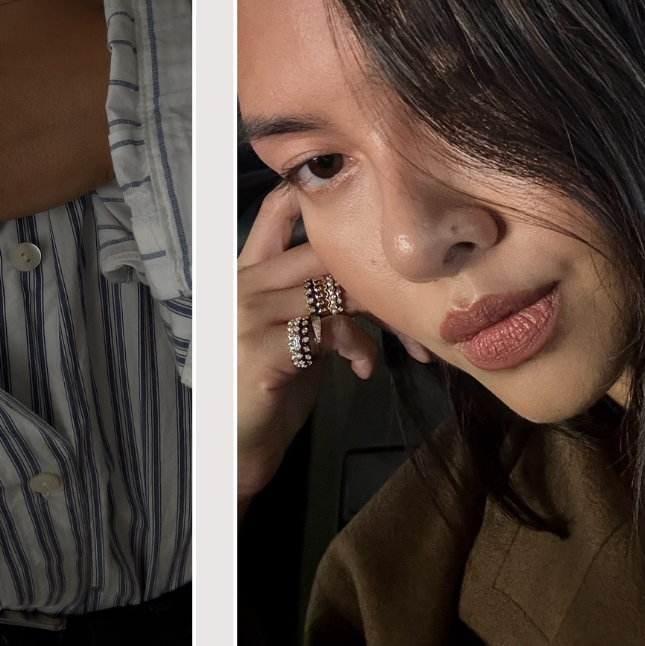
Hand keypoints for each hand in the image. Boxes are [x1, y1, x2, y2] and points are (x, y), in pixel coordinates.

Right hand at [236, 185, 382, 521]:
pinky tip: (361, 368)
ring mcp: (248, 315)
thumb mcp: (296, 327)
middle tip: (405, 309)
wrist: (239, 446)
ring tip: (381, 350)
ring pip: (333, 288)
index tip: (368, 222)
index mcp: (248, 271)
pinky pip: (328, 328)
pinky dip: (357, 347)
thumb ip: (320, 293)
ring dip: (373, 319)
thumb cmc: (273, 385)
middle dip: (374, 278)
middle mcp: (243, 284)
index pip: (278, 206)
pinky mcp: (261, 349)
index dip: (320, 198)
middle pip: (324, 249)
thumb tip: (376, 272)